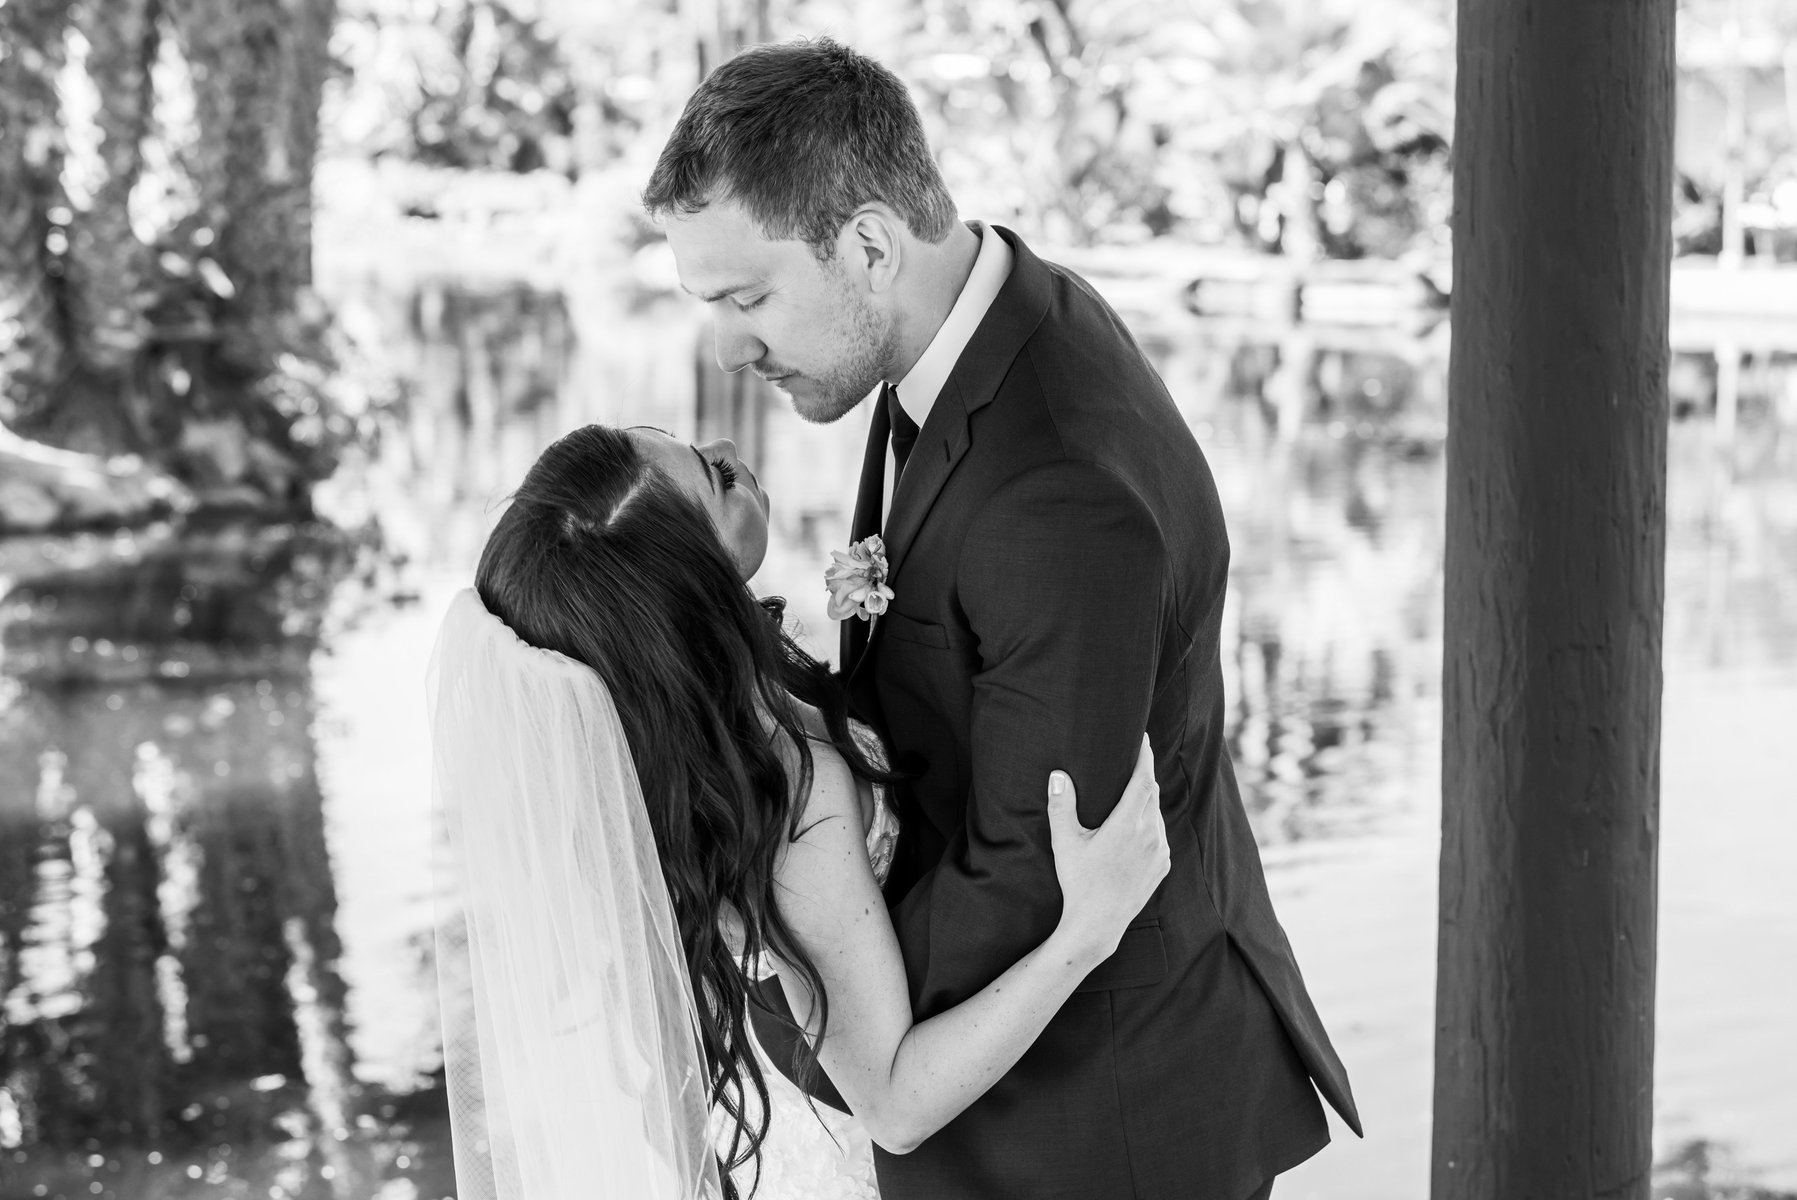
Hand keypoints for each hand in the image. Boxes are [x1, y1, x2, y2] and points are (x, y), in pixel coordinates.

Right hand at [1045, 734, 1170, 960]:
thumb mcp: (1064, 842)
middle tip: (1133, 761)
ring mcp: (1159, 851)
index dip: (1145, 757)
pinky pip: (1160, 835)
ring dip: (1147, 801)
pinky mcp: (1162, 865)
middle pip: (1152, 793)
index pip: (1143, 780)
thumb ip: (1061, 806)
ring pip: (1156, 815)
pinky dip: (1150, 823)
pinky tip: (1137, 826)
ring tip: (1132, 793)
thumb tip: (1058, 775)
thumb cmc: (1078, 881)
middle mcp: (1149, 835)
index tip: (1144, 739)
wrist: (1098, 924)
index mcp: (1126, 825)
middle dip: (1144, 775)